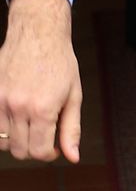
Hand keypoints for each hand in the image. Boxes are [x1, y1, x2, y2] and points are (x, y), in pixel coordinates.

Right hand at [0, 0, 81, 163]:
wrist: (39, 34)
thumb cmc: (60, 62)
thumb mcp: (74, 94)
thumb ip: (71, 128)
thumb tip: (73, 157)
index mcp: (43, 108)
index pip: (38, 151)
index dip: (48, 154)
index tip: (53, 146)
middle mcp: (19, 107)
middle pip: (20, 151)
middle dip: (34, 147)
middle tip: (44, 132)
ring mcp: (1, 102)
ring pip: (4, 142)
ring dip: (17, 138)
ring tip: (31, 120)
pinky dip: (4, 128)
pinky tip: (17, 115)